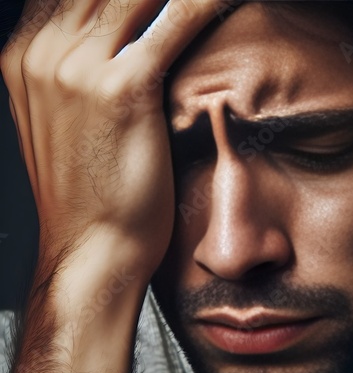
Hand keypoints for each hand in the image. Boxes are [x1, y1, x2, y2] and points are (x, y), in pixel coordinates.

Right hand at [1, 0, 225, 276]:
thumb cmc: (93, 199)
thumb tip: (123, 54)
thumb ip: (83, 80)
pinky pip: (173, 21)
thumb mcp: (71, 129)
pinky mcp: (121, 90)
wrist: (92, 250)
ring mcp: (77, 68)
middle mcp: (45, 53)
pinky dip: (206, 4)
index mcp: (28, 58)